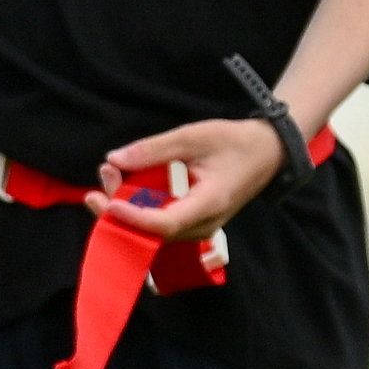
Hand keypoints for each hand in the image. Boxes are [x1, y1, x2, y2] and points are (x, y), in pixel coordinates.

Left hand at [88, 116, 283, 243]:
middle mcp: (204, 224)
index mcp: (209, 203)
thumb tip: (114, 159)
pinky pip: (161, 222)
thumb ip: (154, 149)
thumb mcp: (193, 136)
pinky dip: (140, 205)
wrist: (267, 152)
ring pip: (154, 230)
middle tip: (101, 178)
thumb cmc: (234, 142)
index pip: (165, 224)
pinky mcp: (194, 222)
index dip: (133, 218)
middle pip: (153, 231)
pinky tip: (125, 183)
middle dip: (120, 209)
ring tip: (109, 173)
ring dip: (127, 206)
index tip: (108, 201)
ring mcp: (200, 227)